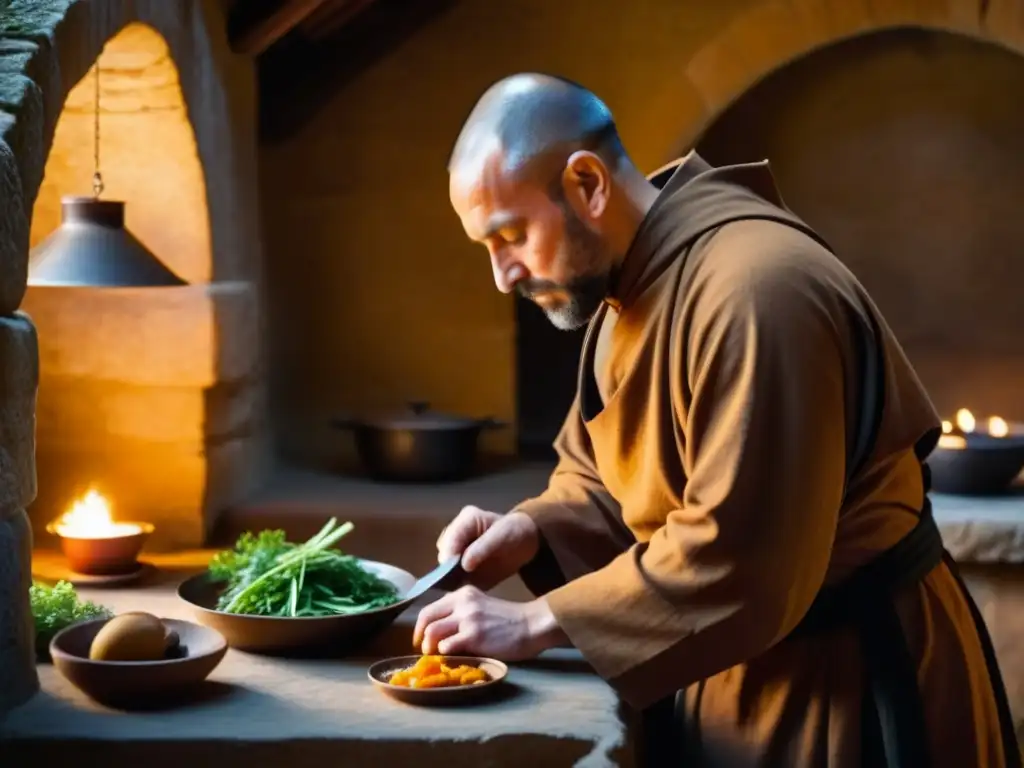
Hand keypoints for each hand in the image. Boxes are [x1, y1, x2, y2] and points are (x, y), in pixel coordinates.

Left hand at [412, 585, 565, 659]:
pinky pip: (447, 647)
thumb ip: (461, 613)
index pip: (430, 608)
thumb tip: (440, 633)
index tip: (421, 639)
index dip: (420, 627)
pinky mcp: (474, 636)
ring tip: (436, 657)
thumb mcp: (481, 606)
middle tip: (424, 650)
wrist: (531, 625)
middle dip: (420, 637)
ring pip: (432, 633)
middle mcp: (462, 602)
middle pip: (426, 619)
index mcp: (463, 594)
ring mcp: (468, 619)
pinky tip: (452, 660)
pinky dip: (444, 655)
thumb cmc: (509, 620)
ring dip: (430, 648)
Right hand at [437, 506, 539, 589]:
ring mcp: (457, 550)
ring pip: (444, 566)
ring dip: (450, 577)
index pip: (450, 538)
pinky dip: (457, 583)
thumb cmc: (514, 532)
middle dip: (447, 568)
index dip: (449, 555)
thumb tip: (464, 564)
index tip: (452, 571)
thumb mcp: (502, 536)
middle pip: (443, 553)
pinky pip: (453, 576)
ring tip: (461, 586)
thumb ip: (483, 548)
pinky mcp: (461, 565)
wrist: (524, 542)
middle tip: (457, 581)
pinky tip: (464, 588)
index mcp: (466, 520)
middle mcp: (457, 533)